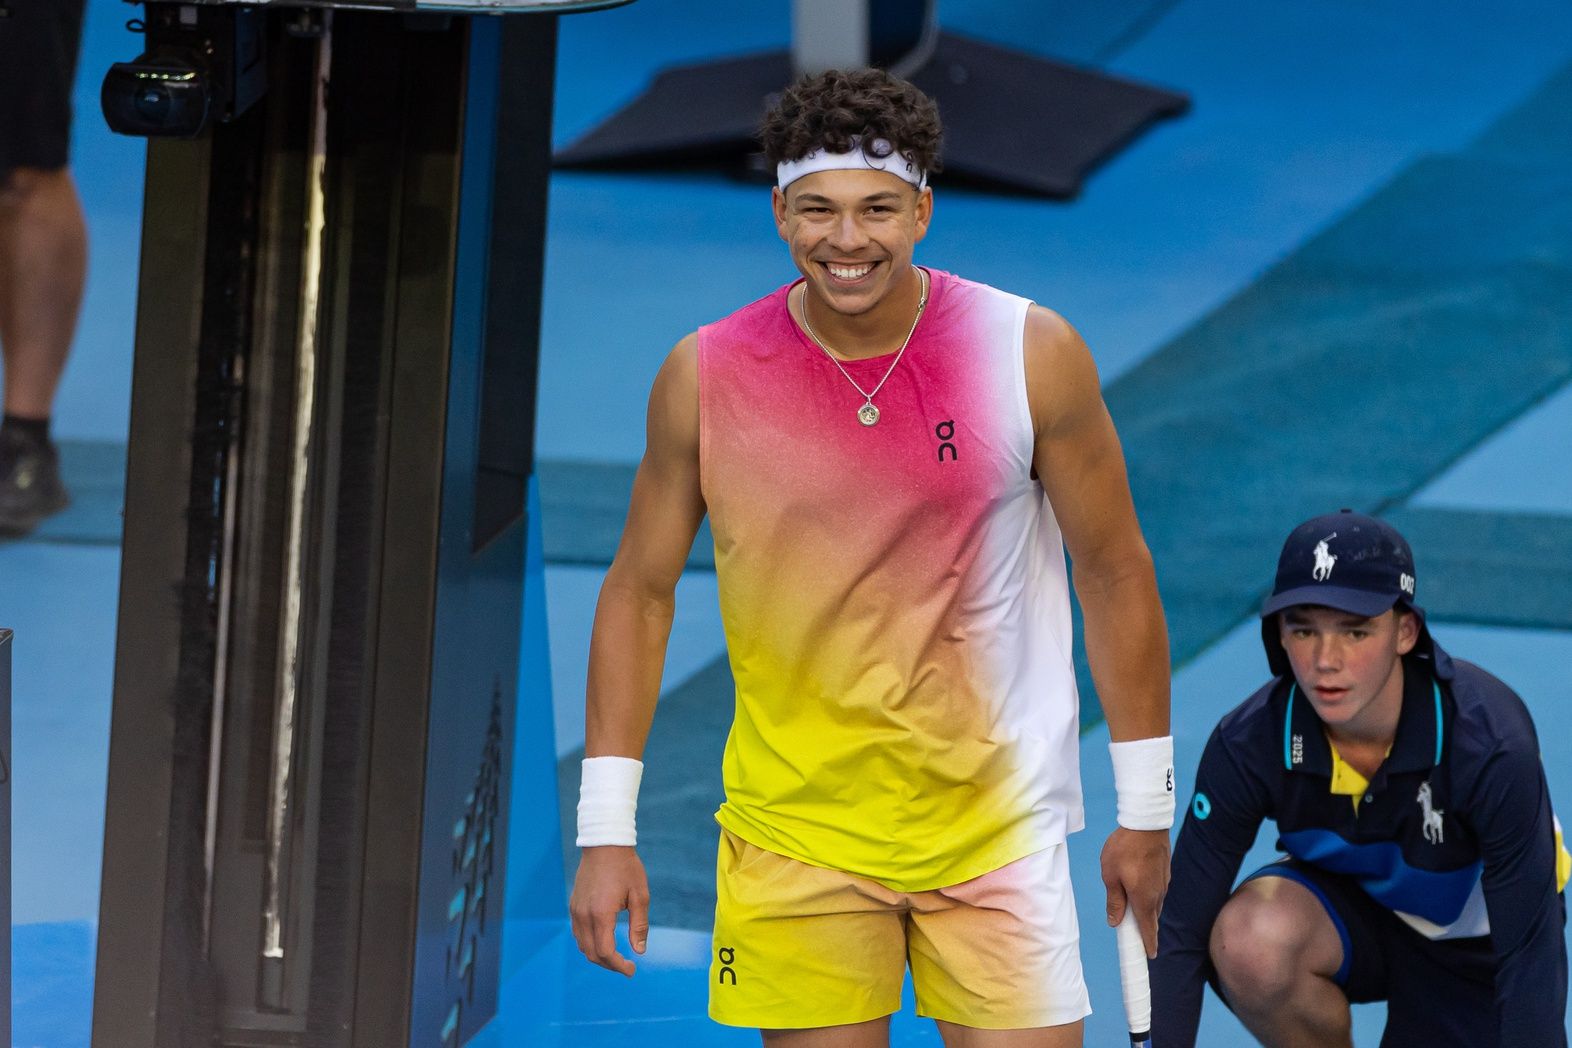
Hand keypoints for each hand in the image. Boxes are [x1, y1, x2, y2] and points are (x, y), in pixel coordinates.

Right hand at [569, 845, 649, 975]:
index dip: (618, 966)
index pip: (605, 952)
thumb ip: (639, 925)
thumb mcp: (640, 896)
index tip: (632, 970)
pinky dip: (590, 944)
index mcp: (601, 914)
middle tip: (626, 966)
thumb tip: (639, 951)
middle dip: (609, 965)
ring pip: (582, 945)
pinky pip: (578, 933)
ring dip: (598, 956)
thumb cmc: (626, 868)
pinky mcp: (574, 905)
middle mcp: (584, 915)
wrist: (605, 844)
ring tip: (616, 957)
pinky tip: (604, 941)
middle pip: (592, 953)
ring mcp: (576, 910)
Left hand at [1101, 826, 1169, 957]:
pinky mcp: (1165, 872)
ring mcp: (1164, 883)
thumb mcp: (1110, 875)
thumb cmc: (1124, 848)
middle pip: (1151, 918)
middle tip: (1134, 936)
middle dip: (1144, 929)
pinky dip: (1149, 896)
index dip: (1148, 944)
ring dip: (1145, 910)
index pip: (1148, 929)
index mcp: (1144, 899)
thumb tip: (1115, 922)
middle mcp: (1158, 895)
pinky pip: (1157, 891)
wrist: (1146, 823)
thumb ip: (1114, 901)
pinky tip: (1139, 889)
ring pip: (1154, 904)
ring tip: (1132, 911)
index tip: (1148, 956)